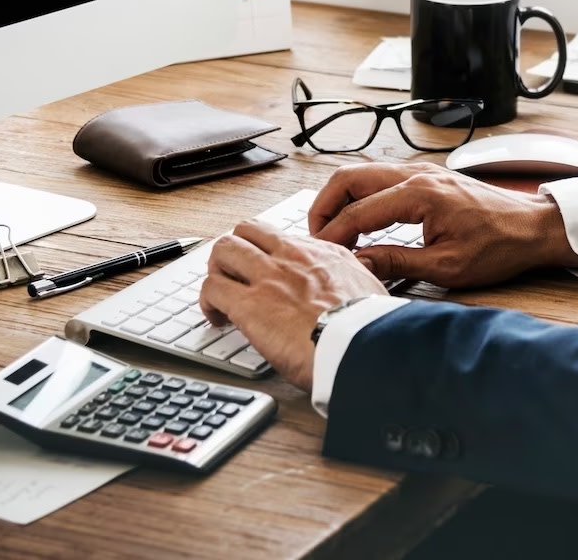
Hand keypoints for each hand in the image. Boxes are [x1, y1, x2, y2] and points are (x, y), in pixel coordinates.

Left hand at [199, 220, 388, 390]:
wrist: (362, 346)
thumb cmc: (369, 328)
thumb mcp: (370, 288)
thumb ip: (353, 280)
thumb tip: (352, 285)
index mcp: (321, 253)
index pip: (280, 237)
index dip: (265, 253)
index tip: (265, 271)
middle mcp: (291, 257)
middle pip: (246, 231)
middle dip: (235, 252)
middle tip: (234, 276)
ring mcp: (268, 277)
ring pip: (224, 250)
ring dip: (217, 272)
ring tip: (220, 296)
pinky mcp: (249, 304)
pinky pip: (212, 288)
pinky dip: (207, 302)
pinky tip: (216, 319)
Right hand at [309, 163, 577, 287]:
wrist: (534, 227)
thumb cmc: (499, 247)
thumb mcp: (447, 267)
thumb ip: (397, 263)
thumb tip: (358, 264)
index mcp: (419, 194)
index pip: (358, 212)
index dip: (333, 235)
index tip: (320, 254)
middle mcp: (416, 174)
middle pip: (349, 178)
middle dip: (324, 206)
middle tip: (316, 238)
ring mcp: (421, 171)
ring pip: (362, 173)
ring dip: (341, 199)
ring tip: (333, 231)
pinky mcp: (426, 176)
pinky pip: (380, 178)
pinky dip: (360, 196)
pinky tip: (360, 221)